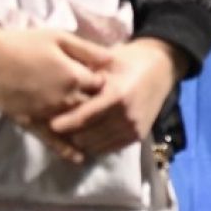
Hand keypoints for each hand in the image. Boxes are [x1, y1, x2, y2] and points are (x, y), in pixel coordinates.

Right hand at [0, 26, 112, 161]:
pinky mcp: (32, 123)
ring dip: (89, 130)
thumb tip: (113, 59)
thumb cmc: (24, 43)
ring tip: (101, 133)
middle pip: (92, 108)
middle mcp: (64, 99)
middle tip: (109, 109)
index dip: (105, 84)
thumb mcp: (59, 38)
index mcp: (74, 76)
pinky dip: (67, 150)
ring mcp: (48, 114)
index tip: (107, 83)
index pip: (102, 86)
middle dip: (101, 108)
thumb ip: (87, 50)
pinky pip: (53, 141)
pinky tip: (79, 158)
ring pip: (76, 126)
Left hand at [49, 38, 182, 157]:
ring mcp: (133, 128)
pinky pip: (108, 149)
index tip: (49, 124)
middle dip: (70, 134)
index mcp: (116, 95)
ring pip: (95, 147)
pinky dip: (96, 145)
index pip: (83, 117)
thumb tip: (57, 90)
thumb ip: (85, 77)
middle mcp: (125, 116)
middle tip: (58, 128)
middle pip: (86, 137)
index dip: (63, 123)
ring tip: (71, 132)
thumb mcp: (106, 62)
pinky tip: (88, 135)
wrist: (161, 67)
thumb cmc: (128, 61)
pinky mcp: (137, 136)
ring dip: (81, 141)